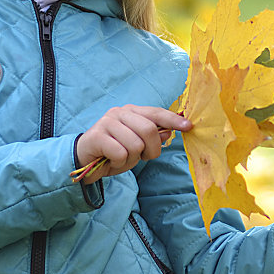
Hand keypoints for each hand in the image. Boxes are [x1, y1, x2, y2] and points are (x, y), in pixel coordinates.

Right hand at [74, 105, 190, 184]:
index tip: (189, 126)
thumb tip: (168, 131)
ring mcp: (107, 123)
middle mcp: (120, 113)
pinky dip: (119, 162)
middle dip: (151, 150)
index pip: (156, 113)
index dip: (173, 120)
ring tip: (121, 157)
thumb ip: (152, 137)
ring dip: (132, 158)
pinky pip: (120, 153)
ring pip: (135, 144)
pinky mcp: (97, 136)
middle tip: (142, 157)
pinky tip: (110, 160)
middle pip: (149, 130)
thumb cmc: (113, 152)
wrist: (83, 160)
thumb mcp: (137, 145)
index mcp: (132, 111)